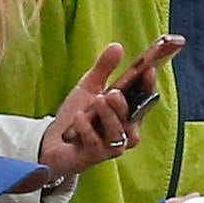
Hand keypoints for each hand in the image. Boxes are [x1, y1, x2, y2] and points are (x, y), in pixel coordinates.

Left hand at [37, 38, 182, 179]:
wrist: (54, 143)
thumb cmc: (78, 118)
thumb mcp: (89, 87)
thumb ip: (103, 68)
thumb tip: (117, 46)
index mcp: (127, 114)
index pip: (144, 99)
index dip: (148, 86)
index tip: (149, 69)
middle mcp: (124, 132)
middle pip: (133, 119)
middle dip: (125, 104)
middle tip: (114, 92)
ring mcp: (111, 146)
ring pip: (118, 133)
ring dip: (109, 116)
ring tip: (99, 100)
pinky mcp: (94, 156)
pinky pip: (95, 144)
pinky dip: (87, 130)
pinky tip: (80, 118)